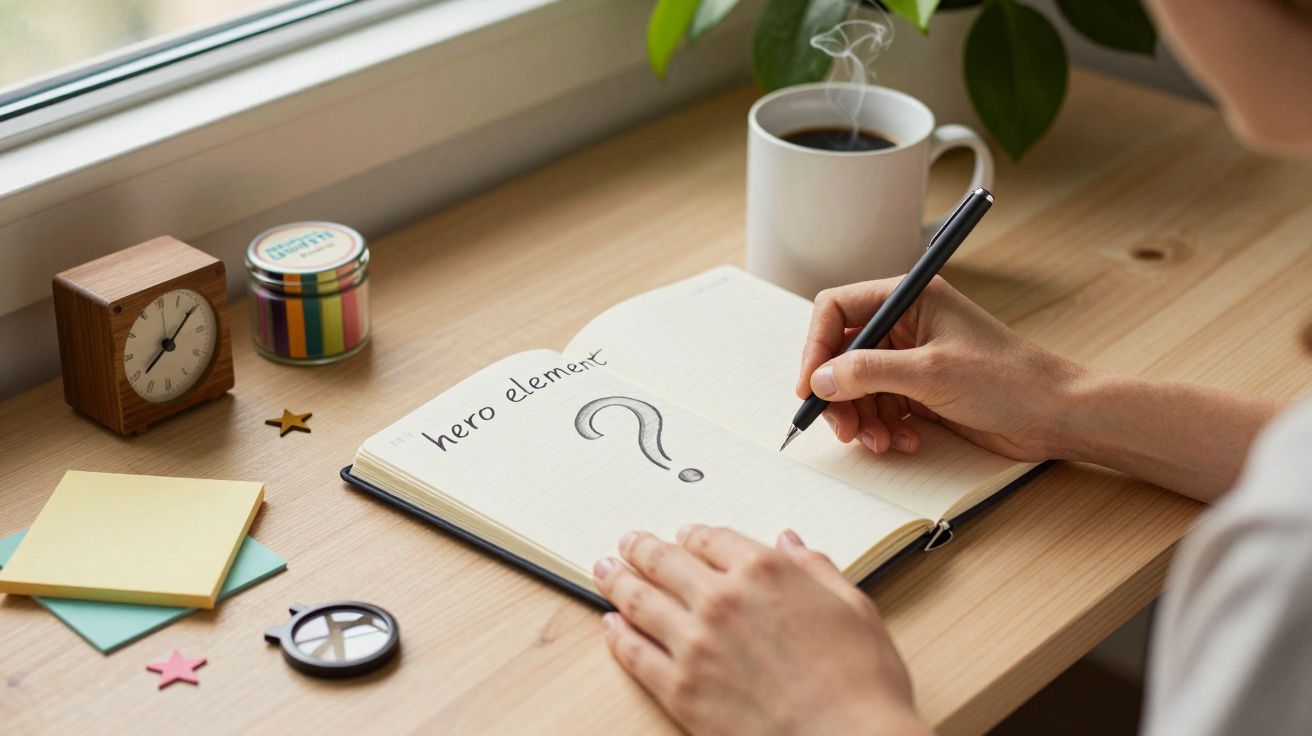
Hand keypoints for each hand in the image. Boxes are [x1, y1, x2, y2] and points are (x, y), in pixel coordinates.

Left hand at [593, 526, 930, 735]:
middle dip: (641, 548)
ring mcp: (696, 644)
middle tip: (627, 543)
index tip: (684, 536)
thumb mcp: (854, 608)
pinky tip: (611, 625)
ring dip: (617, 580)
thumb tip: (790, 542)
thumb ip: (816, 568)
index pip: (712, 538)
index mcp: (765, 570)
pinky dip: (618, 635)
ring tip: (604, 570)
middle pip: (665, 561)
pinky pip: (635, 653)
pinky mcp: (680, 688)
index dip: (693, 535)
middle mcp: (722, 598)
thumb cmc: (861, 683)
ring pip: (640, 600)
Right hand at [795, 276, 1082, 461]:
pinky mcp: (920, 391)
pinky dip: (882, 429)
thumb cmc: (1008, 380)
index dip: (816, 347)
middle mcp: (906, 324)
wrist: (1055, 415)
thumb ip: (868, 373)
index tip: (810, 386)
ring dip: (860, 418)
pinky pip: (879, 408)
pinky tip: (902, 442)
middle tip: (842, 427)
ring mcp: (911, 359)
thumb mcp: (930, 374)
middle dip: (837, 394)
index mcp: (908, 299)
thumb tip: (821, 380)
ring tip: (879, 442)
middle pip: (841, 354)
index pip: (836, 309)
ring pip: (857, 387)